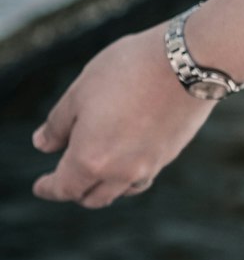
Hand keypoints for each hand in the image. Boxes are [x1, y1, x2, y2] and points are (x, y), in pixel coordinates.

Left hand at [30, 24, 217, 208]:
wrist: (188, 61)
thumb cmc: (128, 70)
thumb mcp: (81, 90)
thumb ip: (57, 124)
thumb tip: (43, 145)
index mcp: (89, 158)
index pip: (63, 188)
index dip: (48, 189)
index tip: (39, 187)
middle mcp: (119, 172)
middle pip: (92, 197)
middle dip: (75, 191)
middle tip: (66, 177)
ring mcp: (148, 165)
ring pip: (120, 191)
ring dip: (104, 186)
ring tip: (98, 171)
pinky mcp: (170, 154)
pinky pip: (143, 176)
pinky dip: (129, 176)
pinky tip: (128, 158)